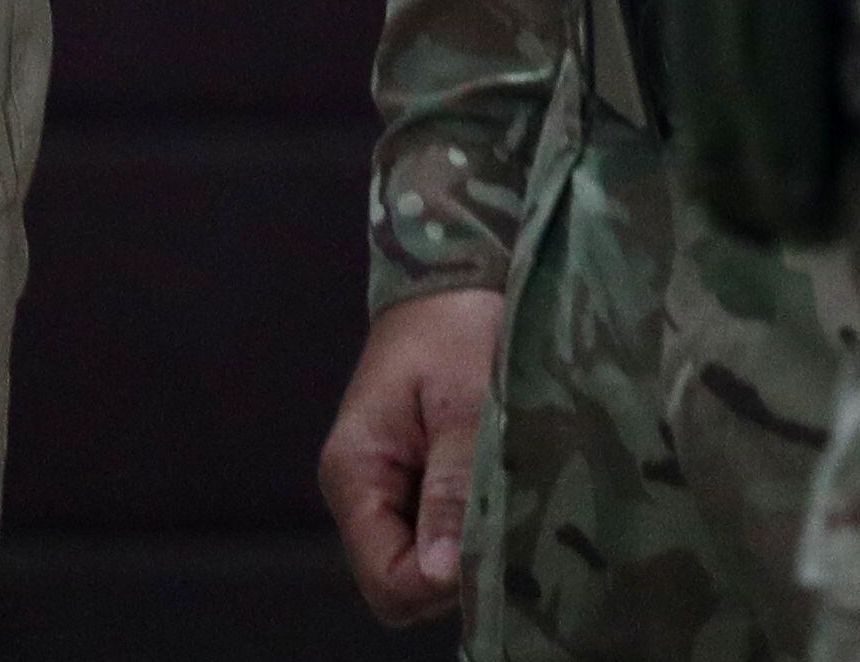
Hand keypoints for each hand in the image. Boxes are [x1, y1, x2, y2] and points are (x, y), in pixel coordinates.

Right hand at [317, 287, 503, 625]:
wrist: (449, 275)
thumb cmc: (456, 326)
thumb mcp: (466, 403)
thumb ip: (453, 488)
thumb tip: (443, 572)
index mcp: (354, 473)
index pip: (387, 580)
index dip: (440, 581)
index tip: (490, 549)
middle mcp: (359, 492)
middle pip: (401, 583)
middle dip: (454, 572)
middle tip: (505, 523)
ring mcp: (383, 488)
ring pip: (422, 565)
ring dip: (465, 548)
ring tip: (504, 500)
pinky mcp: (410, 480)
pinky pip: (435, 534)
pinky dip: (467, 527)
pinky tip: (494, 492)